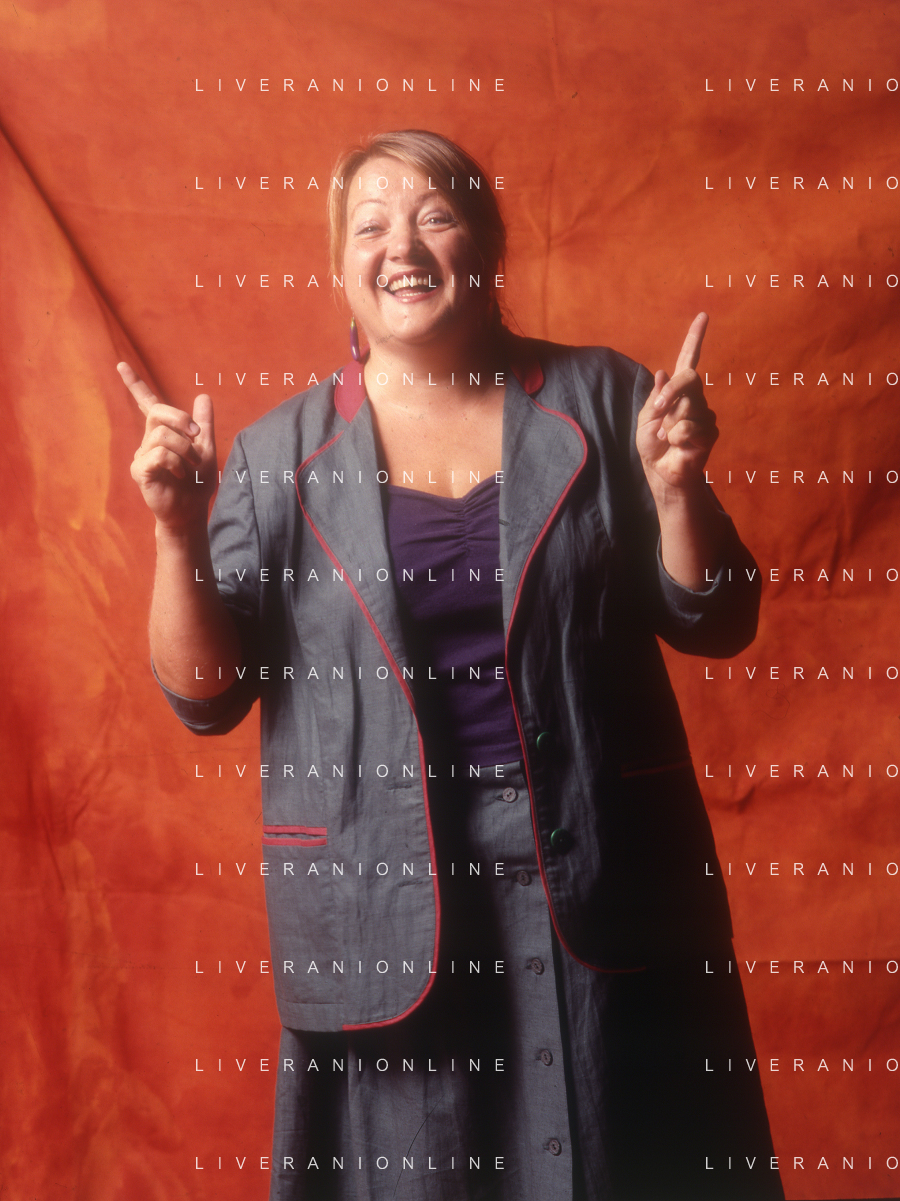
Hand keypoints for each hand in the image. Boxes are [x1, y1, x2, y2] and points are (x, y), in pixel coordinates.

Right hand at [120, 362, 216, 531]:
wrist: (192, 511)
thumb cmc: (198, 483)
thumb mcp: (207, 450)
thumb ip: (205, 424)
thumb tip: (203, 395)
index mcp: (163, 432)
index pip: (146, 403)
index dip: (135, 383)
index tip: (121, 364)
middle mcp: (148, 440)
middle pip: (158, 411)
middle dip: (182, 419)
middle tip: (198, 436)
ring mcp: (141, 455)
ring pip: (162, 434)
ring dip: (185, 449)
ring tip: (192, 466)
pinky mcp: (140, 470)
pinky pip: (158, 454)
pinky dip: (176, 463)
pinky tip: (181, 475)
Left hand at [636, 313, 717, 494]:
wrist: (660, 471)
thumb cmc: (653, 445)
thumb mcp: (646, 417)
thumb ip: (656, 397)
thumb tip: (663, 372)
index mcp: (678, 391)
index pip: (689, 359)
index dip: (695, 338)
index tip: (703, 316)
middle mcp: (695, 399)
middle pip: (688, 379)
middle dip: (668, 394)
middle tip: (657, 412)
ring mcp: (705, 415)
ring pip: (685, 408)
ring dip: (668, 425)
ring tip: (668, 437)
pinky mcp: (709, 433)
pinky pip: (688, 428)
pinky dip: (675, 438)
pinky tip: (677, 445)